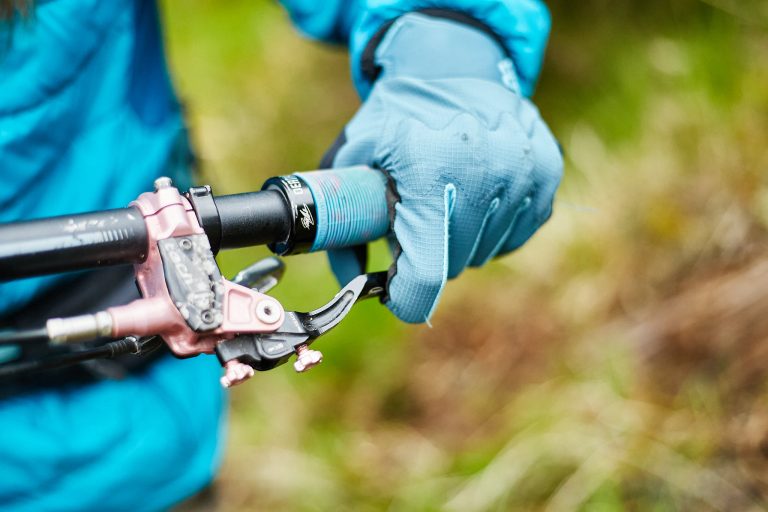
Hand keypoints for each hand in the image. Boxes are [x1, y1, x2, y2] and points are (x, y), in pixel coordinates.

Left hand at [325, 13, 562, 322]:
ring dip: (459, 240)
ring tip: (442, 199)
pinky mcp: (547, 172)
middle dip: (427, 255)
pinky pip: (515, 234)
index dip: (407, 297)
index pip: (427, 273)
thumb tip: (350, 283)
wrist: (452, 64)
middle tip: (412, 221)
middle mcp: (486, 169)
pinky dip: (489, 227)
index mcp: (430, 167)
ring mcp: (524, 171)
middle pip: (454, 265)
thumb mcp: (352, 158)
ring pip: (485, 252)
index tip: (395, 291)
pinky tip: (473, 195)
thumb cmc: (396, 116)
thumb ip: (340, 222)